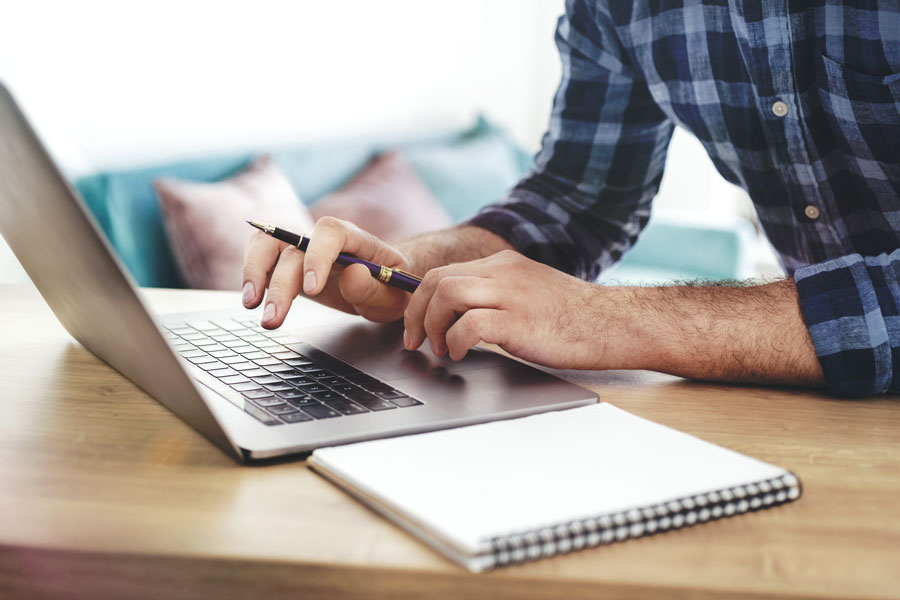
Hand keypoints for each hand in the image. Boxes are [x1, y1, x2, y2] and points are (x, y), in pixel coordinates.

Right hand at [242, 217, 412, 327]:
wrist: (384, 284)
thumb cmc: (391, 287)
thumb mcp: (394, 295)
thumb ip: (375, 288)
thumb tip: (350, 276)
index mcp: (355, 239)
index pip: (331, 232)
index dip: (317, 256)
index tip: (312, 289)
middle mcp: (323, 239)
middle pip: (294, 248)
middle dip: (280, 284)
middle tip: (273, 318)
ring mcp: (303, 249)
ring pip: (268, 244)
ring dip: (255, 272)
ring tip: (251, 305)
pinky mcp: (288, 263)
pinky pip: (262, 256)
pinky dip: (252, 274)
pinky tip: (252, 299)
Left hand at [402, 250, 602, 368]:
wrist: (613, 324)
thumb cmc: (573, 318)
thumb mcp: (528, 294)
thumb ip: (496, 295)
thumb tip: (459, 316)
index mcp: (503, 265)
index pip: (444, 272)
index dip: (421, 300)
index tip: (416, 324)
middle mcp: (503, 273)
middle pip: (437, 280)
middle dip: (416, 313)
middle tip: (416, 341)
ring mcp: (510, 294)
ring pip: (446, 294)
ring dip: (433, 326)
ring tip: (442, 349)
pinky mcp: (518, 320)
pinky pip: (469, 324)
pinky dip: (456, 342)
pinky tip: (462, 355)